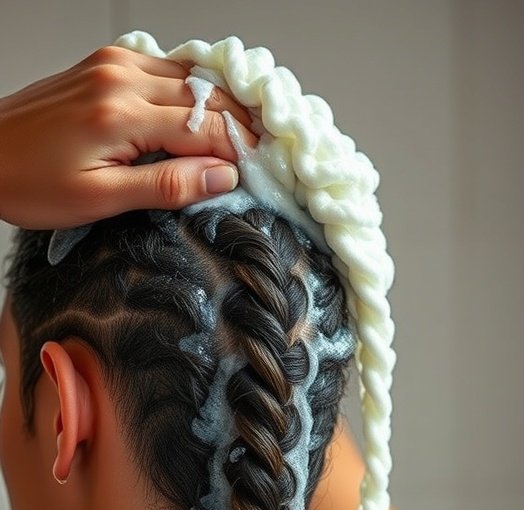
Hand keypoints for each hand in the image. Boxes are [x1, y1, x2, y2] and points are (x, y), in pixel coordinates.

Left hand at [0, 46, 255, 228]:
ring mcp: (113, 64)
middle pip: (206, 97)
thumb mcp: (100, 199)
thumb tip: (222, 177)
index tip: (261, 174)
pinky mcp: (106, 63)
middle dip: (238, 126)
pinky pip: (166, 70)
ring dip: (219, 107)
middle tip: (261, 158)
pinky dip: (191, 93)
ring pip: (191, 79)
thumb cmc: (30, 183)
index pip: (206, 127)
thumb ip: (165, 185)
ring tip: (238, 141)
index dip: (240, 152)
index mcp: (121, 114)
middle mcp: (121, 77)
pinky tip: (200, 118)